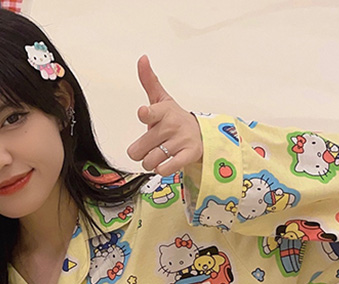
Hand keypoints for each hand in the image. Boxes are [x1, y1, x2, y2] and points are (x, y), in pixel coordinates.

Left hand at [126, 55, 203, 175]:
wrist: (200, 133)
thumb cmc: (174, 118)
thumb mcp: (161, 99)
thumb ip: (148, 81)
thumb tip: (142, 58)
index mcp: (163, 112)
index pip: (151, 113)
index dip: (146, 114)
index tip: (143, 113)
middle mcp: (171, 126)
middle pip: (139, 150)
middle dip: (141, 151)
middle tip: (150, 145)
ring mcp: (180, 141)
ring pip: (150, 162)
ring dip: (151, 162)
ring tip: (159, 153)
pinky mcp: (187, 156)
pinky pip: (165, 170)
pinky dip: (162, 170)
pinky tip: (166, 162)